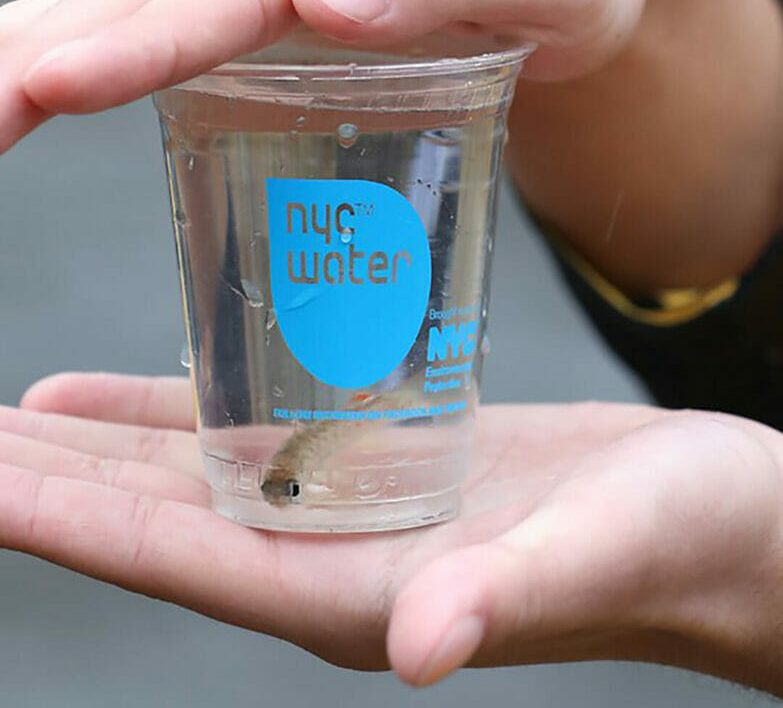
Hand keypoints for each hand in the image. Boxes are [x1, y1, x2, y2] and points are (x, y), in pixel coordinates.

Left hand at [1, 374, 780, 692]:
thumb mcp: (598, 555)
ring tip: (5, 412)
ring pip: (186, 474)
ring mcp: (347, 510)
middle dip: (42, 479)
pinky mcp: (379, 461)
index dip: (56, 519)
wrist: (722, 524)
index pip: (169, 556)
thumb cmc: (680, 543)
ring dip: (88, 447)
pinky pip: (250, 434)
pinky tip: (110, 394)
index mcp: (350, 595)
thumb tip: (424, 651)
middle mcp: (325, 557)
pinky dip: (171, 413)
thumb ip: (508, 597)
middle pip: (150, 517)